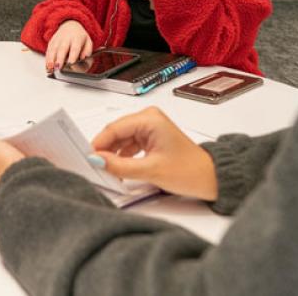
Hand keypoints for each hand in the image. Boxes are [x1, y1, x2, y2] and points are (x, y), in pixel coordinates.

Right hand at [44, 20, 91, 69]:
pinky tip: (47, 67)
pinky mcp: (51, 43)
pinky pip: (48, 51)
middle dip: (60, 59)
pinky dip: (47, 59)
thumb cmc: (80, 38)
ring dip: (51, 60)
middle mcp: (66, 38)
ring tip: (51, 69)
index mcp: (77, 38)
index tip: (71, 63)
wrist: (70, 25)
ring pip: (53, 50)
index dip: (73, 55)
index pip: (75, 48)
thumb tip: (83, 58)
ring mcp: (57, 40)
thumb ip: (87, 52)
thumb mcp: (88, 43)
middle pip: (62, 49)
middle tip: (59, 68)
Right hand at [90, 107, 216, 200]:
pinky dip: (122, 156)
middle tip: (94, 166)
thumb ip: (120, 166)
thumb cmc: (190, 171)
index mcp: (150, 118)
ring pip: (121, 139)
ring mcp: (150, 127)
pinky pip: (129, 144)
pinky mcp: (151, 137)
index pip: (114, 129)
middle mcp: (149, 118)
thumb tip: (98, 160)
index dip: (99, 144)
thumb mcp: (150, 171)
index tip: (87, 158)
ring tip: (107, 170)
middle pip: (116, 133)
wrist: (210, 178)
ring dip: (113, 154)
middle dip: (105, 150)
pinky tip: (118, 169)